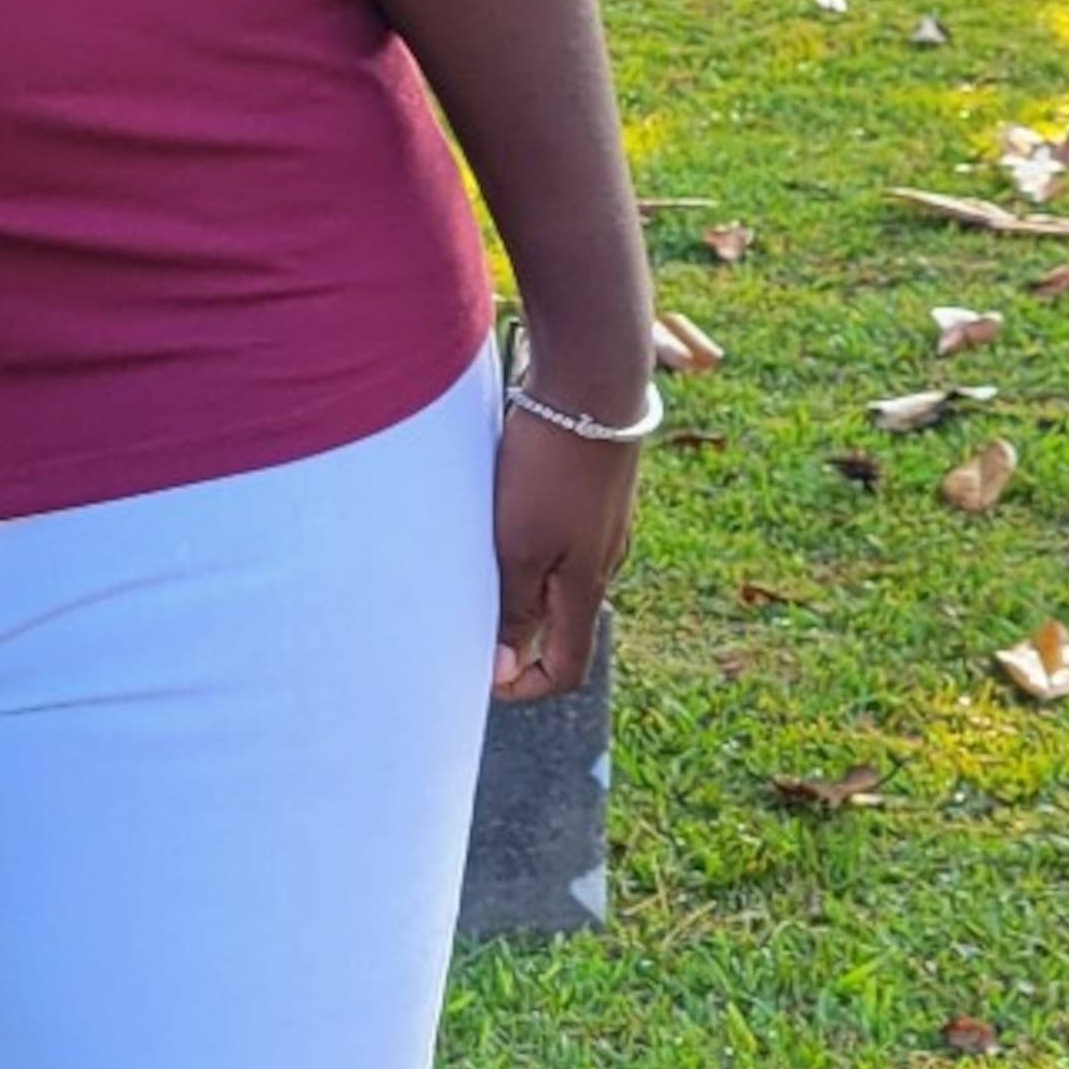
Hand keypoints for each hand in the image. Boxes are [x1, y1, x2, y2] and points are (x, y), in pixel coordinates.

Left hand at [490, 399, 636, 702]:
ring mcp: (601, 522)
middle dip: (515, 636)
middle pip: (561, 623)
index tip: (483, 678)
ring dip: (518, 588)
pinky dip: (527, 548)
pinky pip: (559, 537)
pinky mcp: (591, 489)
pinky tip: (497, 519)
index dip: (527, 687)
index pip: (569, 667)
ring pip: (558, 578)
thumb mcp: (520, 545)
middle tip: (465, 620)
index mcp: (588, 585)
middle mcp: (603, 560)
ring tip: (473, 566)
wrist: (591, 381)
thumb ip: (514, 608)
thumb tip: (506, 669)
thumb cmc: (550, 466)